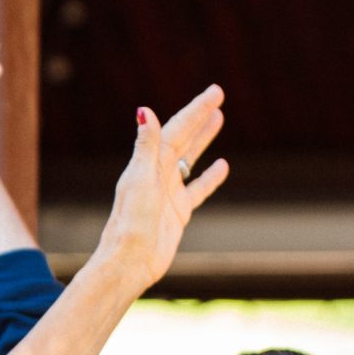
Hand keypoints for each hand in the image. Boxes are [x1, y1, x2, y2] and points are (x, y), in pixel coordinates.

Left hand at [95, 87, 230, 292]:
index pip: (176, 128)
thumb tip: (144, 110)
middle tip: (219, 95)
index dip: (196, 110)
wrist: (130, 261)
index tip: (216, 92)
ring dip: (203, 138)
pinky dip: (210, 177)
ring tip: (219, 118)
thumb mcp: (140, 180)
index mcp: (148, 163)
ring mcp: (168, 192)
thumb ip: (145, 146)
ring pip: (190, 158)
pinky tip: (223, 165)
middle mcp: (157, 174)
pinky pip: (197, 189)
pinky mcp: (178, 212)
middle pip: (183, 137)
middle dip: (200, 117)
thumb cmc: (132, 223)